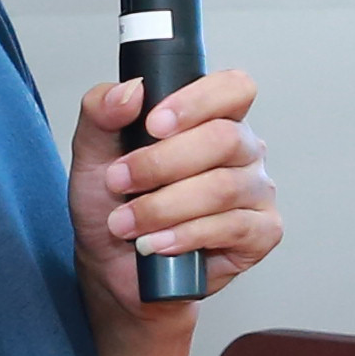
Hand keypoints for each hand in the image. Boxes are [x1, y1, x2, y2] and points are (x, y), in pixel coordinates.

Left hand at [79, 65, 278, 322]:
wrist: (114, 267)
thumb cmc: (112, 206)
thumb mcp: (92, 154)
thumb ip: (100, 113)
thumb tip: (131, 91)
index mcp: (213, 118)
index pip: (233, 88)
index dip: (198, 101)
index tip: (153, 124)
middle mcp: (243, 150)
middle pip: (225, 138)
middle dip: (162, 163)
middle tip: (119, 182)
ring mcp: (257, 191)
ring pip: (224, 187)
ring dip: (164, 207)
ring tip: (125, 224)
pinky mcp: (262, 233)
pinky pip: (233, 227)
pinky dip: (186, 235)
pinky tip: (157, 243)